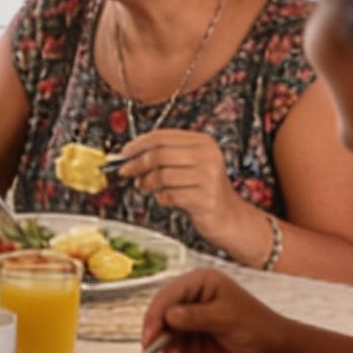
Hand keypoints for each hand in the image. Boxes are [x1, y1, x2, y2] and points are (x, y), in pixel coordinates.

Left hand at [111, 128, 248, 255]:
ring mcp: (209, 177)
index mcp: (203, 143)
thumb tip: (127, 155)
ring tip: (145, 187)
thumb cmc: (202, 189)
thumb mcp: (188, 165)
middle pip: (159, 154)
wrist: (229, 217)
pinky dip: (161, 198)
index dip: (138, 144)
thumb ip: (162, 156)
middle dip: (136, 164)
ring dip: (147, 183)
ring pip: (162, 175)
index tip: (123, 153)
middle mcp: (209, 156)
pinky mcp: (205, 198)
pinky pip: (170, 195)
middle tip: (124, 171)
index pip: (162, 136)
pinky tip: (166, 199)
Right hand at [141, 266, 290, 352]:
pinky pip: (175, 348)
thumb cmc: (257, 328)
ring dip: (174, 352)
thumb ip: (194, 316)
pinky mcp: (193, 338)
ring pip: (166, 336)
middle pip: (162, 316)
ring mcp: (192, 319)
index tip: (150, 337)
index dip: (155, 316)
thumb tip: (168, 316)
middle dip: (164, 338)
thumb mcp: (225, 318)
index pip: (168, 296)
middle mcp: (192, 298)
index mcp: (200, 283)